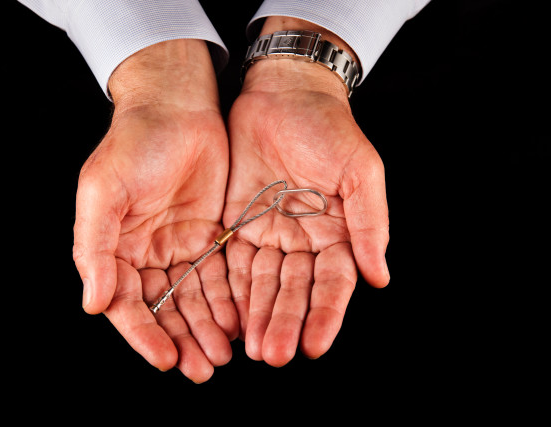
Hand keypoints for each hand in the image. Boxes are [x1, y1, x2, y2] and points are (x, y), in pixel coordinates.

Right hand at [72, 40, 237, 382]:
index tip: (165, 360)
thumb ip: (96, 249)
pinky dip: (228, 300)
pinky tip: (240, 321)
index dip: (144, 335)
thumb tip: (94, 304)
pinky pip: (220, 275)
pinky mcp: (212, 234)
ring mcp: (181, 246)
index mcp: (116, 249)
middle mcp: (147, 254)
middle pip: (165, 309)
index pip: (128, 304)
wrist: (177, 106)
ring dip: (208, 328)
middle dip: (183, 341)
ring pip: (195, 298)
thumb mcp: (103, 193)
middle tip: (204, 369)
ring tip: (224, 356)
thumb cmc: (133, 144)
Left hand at [224, 18, 389, 366]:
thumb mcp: (360, 171)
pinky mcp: (236, 222)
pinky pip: (232, 261)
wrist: (284, 93)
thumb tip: (380, 277)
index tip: (314, 346)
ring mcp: (269, 234)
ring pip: (262, 284)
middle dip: (284, 323)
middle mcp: (303, 241)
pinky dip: (231, 289)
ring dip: (257, 316)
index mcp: (337, 233)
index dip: (325, 316)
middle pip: (294, 291)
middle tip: (274, 356)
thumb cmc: (329, 128)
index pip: (332, 285)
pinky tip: (227, 315)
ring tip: (252, 348)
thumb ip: (369, 224)